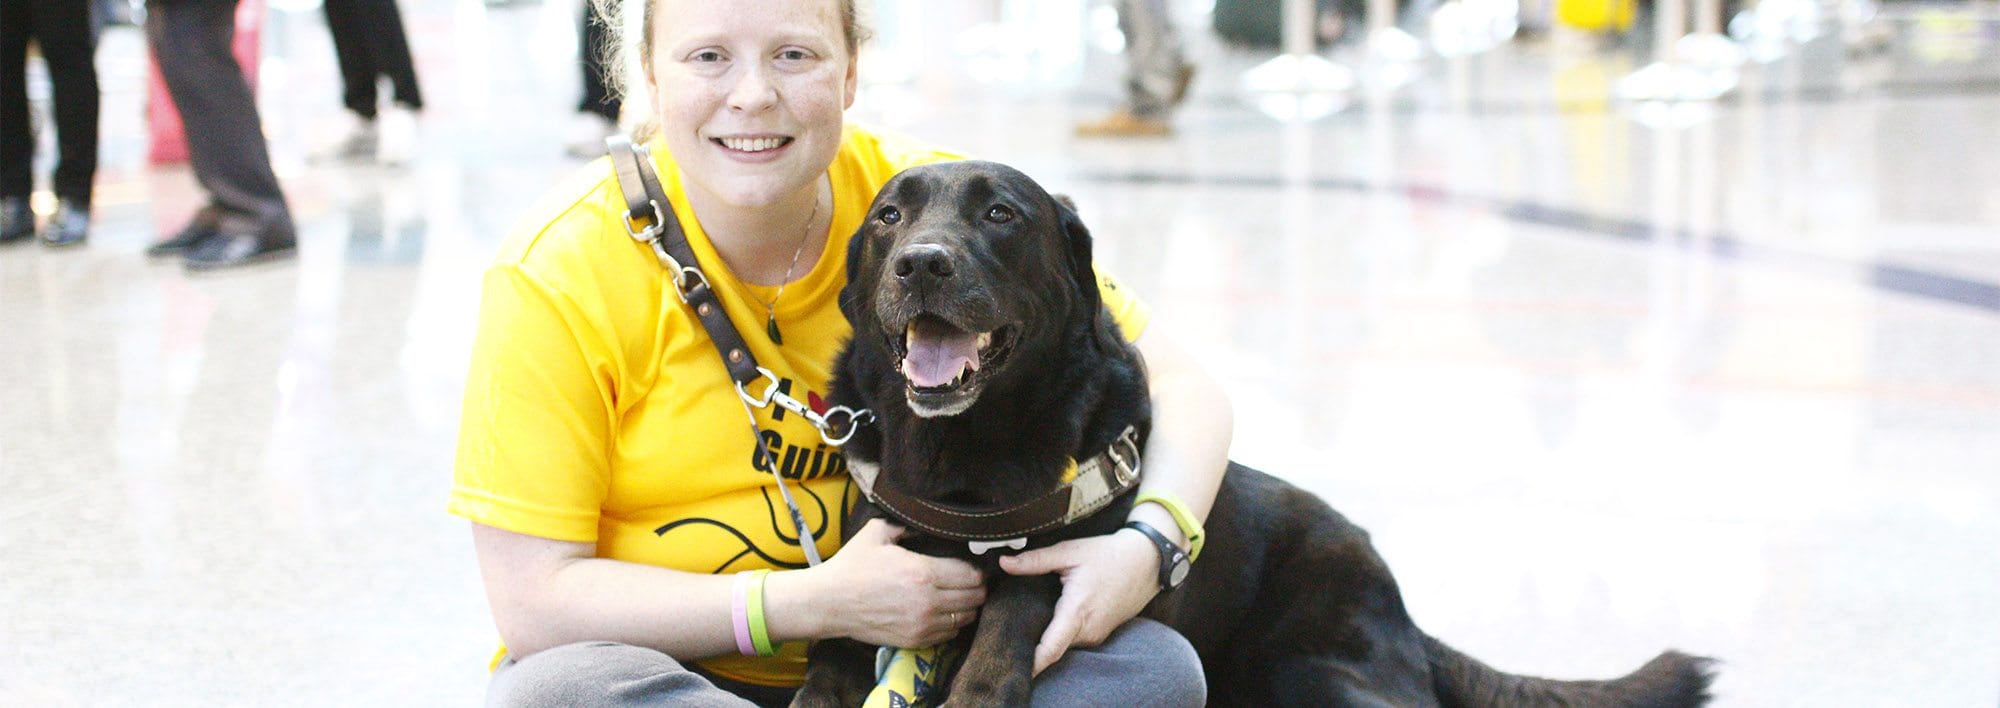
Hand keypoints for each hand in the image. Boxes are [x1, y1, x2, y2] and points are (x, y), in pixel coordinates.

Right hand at [809, 518, 985, 647]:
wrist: (829, 602)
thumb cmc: (851, 567)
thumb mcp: (877, 533)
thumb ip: (906, 524)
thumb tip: (924, 521)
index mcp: (922, 572)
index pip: (970, 574)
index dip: (977, 570)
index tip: (974, 566)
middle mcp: (927, 601)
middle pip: (974, 597)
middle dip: (977, 588)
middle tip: (971, 582)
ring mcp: (921, 624)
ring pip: (965, 618)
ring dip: (967, 607)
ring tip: (960, 597)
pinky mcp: (914, 640)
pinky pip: (948, 635)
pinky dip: (952, 624)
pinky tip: (944, 613)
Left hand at [997, 528, 1158, 674]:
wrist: (1147, 561)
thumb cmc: (1108, 555)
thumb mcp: (1070, 552)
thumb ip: (1036, 560)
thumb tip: (1004, 563)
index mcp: (1077, 611)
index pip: (1051, 648)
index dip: (1032, 662)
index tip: (1014, 666)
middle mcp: (1088, 630)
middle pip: (1052, 648)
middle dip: (1033, 645)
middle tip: (1011, 631)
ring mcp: (1096, 635)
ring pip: (1063, 644)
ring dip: (1049, 636)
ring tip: (1031, 618)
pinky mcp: (1101, 634)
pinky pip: (1075, 639)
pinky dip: (1063, 631)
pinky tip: (1055, 614)